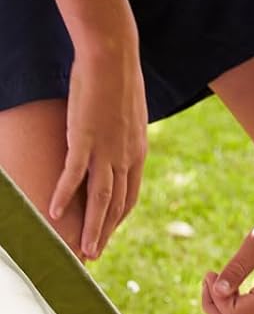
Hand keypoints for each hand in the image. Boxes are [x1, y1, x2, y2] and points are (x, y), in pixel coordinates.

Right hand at [53, 46, 147, 258]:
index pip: (130, 195)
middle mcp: (126, 157)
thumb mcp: (128, 116)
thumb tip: (114, 142)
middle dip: (106, 232)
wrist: (114, 57)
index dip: (118, 218)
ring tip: (82, 250)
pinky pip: (74, 174)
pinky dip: (65, 196)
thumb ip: (123, 136)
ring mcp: (107, 149)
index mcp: (138, 153)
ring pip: (100, 198)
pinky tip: (54, 212)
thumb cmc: (118, 82)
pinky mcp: (86, 138)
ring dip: (91, 227)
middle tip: (95, 256)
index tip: (108, 233)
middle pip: (117, 204)